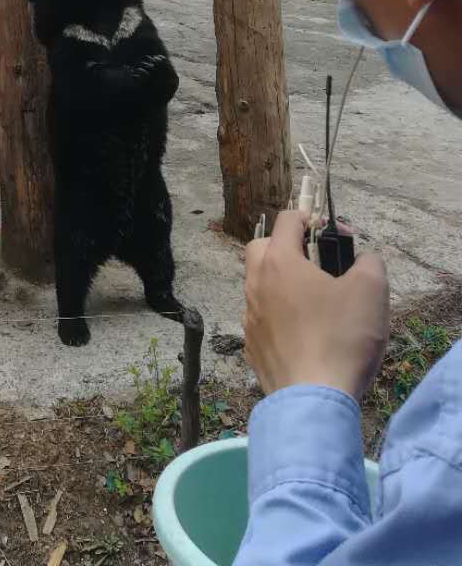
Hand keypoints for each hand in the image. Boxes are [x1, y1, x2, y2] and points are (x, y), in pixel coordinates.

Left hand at [243, 210, 388, 399]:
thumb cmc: (342, 337)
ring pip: (259, 286)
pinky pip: (262, 320)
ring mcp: (249, 317)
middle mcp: (256, 283)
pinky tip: (303, 337)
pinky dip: (279, 319)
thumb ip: (369, 262)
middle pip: (262, 248)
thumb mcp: (371, 291)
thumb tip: (362, 258)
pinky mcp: (251, 347)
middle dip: (286, 247)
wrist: (314, 400)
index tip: (333, 235)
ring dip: (282, 285)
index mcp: (279, 261)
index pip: (287, 220)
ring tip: (314, 305)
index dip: (311, 218)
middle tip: (316, 265)